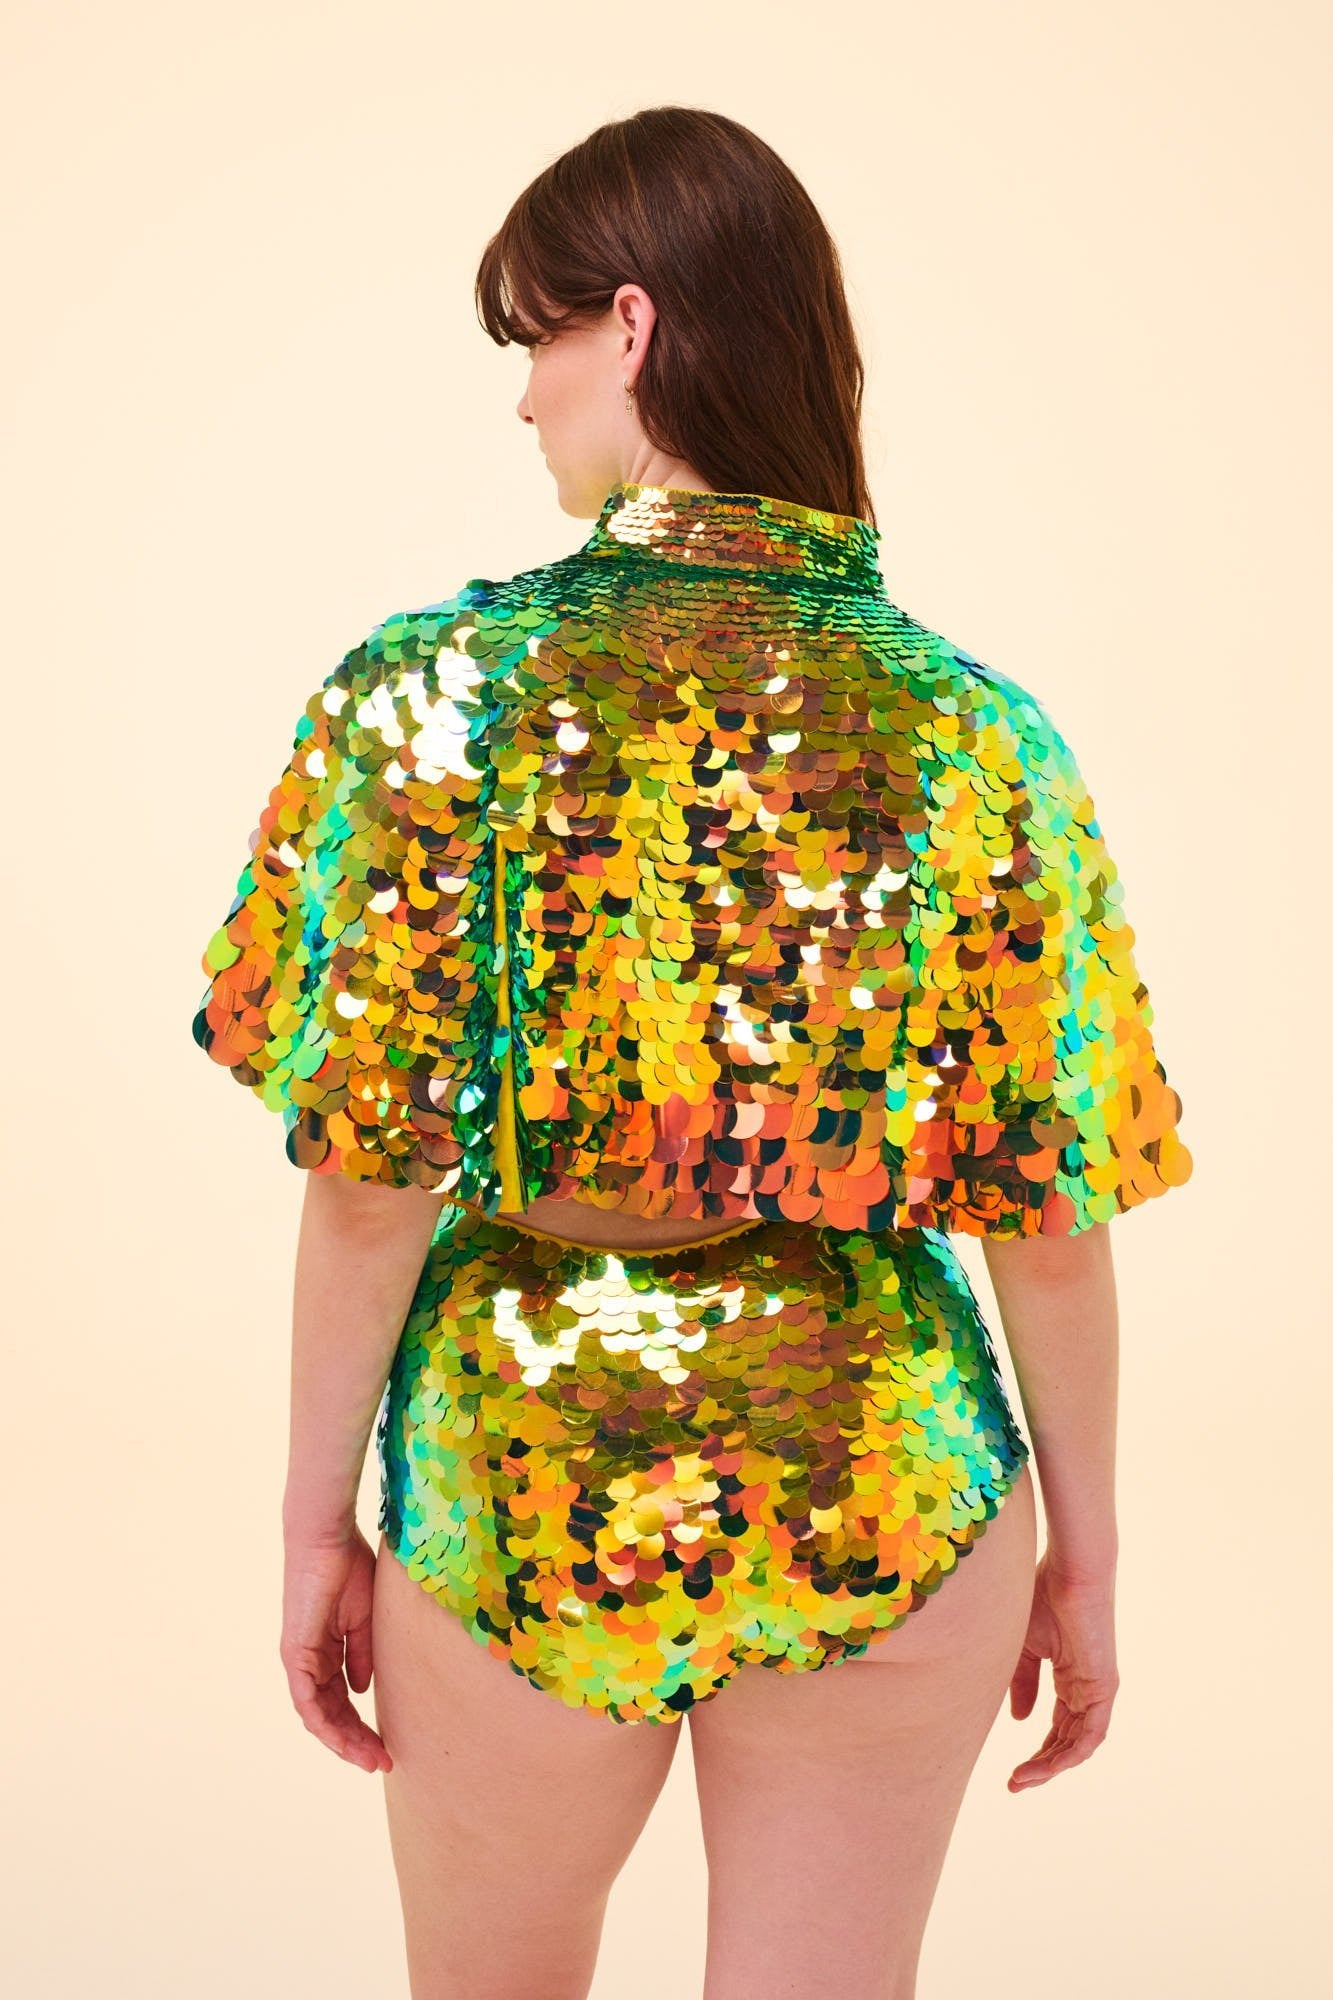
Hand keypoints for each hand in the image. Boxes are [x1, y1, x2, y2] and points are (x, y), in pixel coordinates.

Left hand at [279, 1526, 393, 1774]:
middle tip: (382, 1762)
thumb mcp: (364, 1619)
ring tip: (370, 1759)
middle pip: (330, 1714)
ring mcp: (299, 1659)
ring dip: (342, 1740)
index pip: (340, 1700)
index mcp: (324, 1651)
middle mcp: (308, 1661)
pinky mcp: (295, 1653)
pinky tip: (344, 1738)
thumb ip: (362, 1655)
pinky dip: (324, 1722)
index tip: (386, 1746)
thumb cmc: (348, 1567)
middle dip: (356, 1741)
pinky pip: (306, 1699)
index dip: (362, 1725)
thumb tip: (362, 1689)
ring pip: (317, 1715)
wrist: (328, 1539)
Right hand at [1007, 1554, 1118, 1790]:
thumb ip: (1023, 1683)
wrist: (1068, 1570)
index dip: (1036, 1750)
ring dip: (1051, 1766)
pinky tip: (1047, 1766)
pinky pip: (1091, 1734)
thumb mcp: (1023, 1648)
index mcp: (1070, 1676)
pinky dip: (1070, 1754)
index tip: (1012, 1772)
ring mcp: (1098, 1689)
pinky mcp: (1104, 1687)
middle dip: (1041, 1765)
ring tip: (1022, 1779)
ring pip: (1079, 1744)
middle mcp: (1087, 1687)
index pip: (1057, 1725)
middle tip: (1015, 1784)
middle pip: (1067, 1740)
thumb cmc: (1042, 1597)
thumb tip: (1021, 1720)